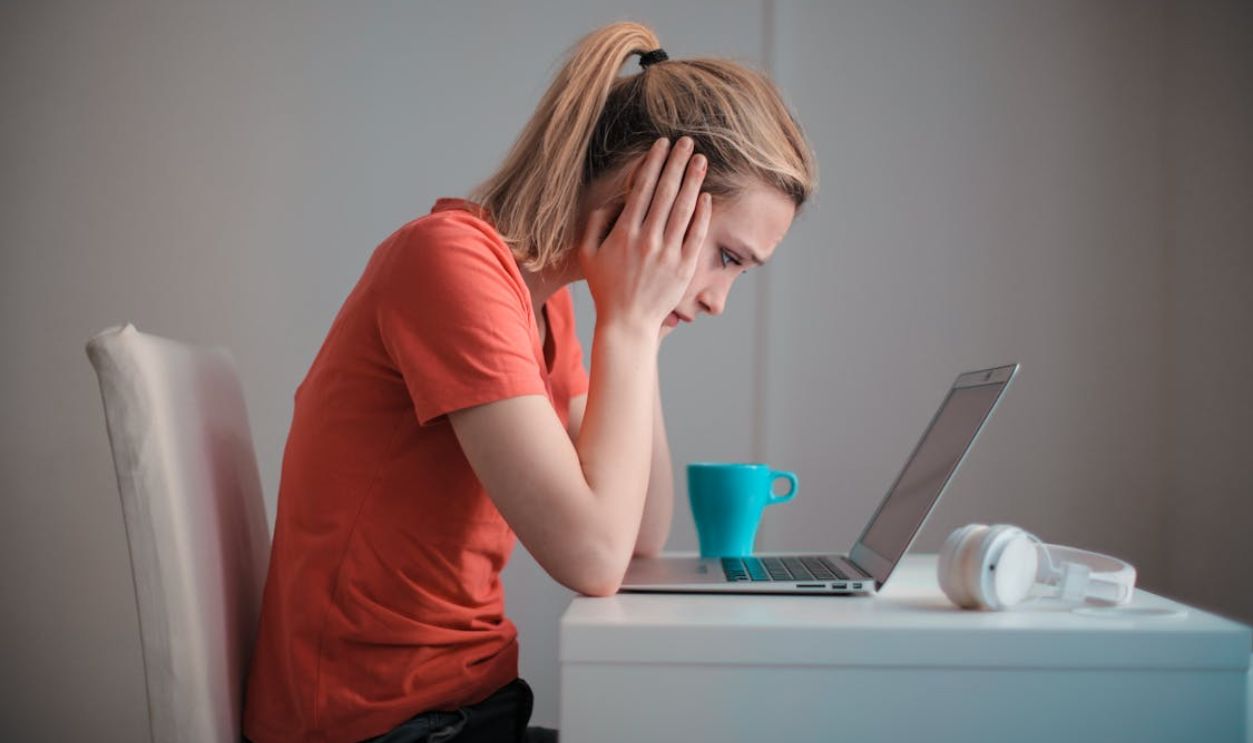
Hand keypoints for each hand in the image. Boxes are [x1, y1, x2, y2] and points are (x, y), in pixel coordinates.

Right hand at [578, 136, 710, 333]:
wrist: (627, 323)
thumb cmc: (605, 287)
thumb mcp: (588, 253)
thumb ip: (596, 222)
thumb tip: (613, 199)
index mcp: (624, 233)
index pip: (642, 189)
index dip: (653, 163)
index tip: (662, 144)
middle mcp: (647, 240)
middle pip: (666, 192)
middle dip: (677, 163)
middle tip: (687, 142)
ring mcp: (668, 254)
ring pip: (683, 209)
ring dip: (693, 181)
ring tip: (701, 160)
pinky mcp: (684, 268)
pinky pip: (696, 235)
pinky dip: (702, 214)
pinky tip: (706, 196)